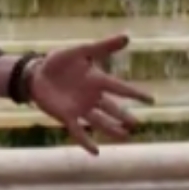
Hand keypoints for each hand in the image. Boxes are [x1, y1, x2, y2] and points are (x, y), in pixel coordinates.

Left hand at [26, 34, 155, 154]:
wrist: (36, 73)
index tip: (151, 100)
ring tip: (126, 137)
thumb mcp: (81, 51)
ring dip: (112, 129)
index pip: (121, 88)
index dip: (136, 93)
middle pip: (112, 109)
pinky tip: (96, 152)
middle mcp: (92, 96)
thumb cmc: (60, 61)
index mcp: (98, 80)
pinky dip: (87, 142)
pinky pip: (78, 131)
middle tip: (136, 124)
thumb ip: (103, 46)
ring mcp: (80, 108)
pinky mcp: (66, 117)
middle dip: (123, 117)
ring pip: (100, 122)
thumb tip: (127, 37)